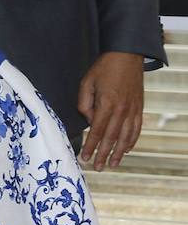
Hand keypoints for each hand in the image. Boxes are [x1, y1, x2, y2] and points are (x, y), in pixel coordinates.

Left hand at [77, 51, 143, 170]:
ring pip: (125, 137)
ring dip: (118, 153)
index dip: (90, 146)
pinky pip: (136, 129)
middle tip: (98, 168)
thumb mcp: (86, 83)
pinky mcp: (139, 109)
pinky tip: (126, 149)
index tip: (85, 158)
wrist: (127, 57)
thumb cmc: (103, 69)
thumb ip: (85, 104)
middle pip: (111, 138)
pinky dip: (131, 141)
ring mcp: (133, 110)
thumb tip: (89, 121)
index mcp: (106, 104)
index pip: (96, 131)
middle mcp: (121, 110)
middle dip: (103, 155)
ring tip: (113, 164)